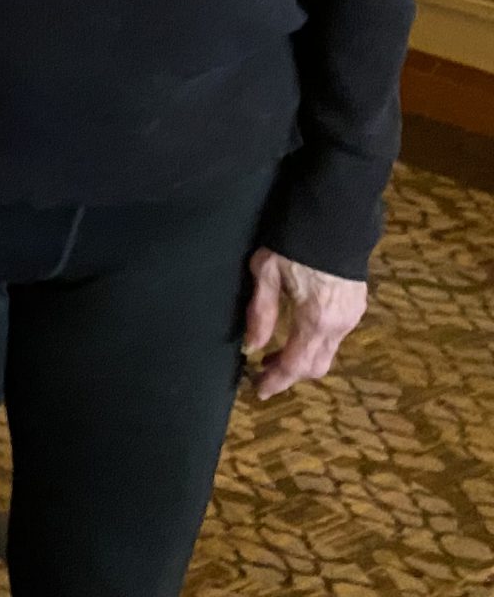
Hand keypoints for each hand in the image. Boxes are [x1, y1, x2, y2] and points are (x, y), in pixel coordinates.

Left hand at [243, 246, 368, 399]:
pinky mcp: (356, 306)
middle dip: (288, 375)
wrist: (334, 218)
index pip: (295, 365)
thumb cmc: (294, 242)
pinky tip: (295, 333)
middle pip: (315, 366)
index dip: (276, 381)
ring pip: (327, 353)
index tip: (258, 390)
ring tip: (272, 353)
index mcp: (316, 319)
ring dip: (301, 359)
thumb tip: (251, 346)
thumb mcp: (266, 273)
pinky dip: (314, 344)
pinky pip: (335, 337)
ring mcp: (352, 316)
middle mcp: (339, 324)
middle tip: (262, 373)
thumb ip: (261, 313)